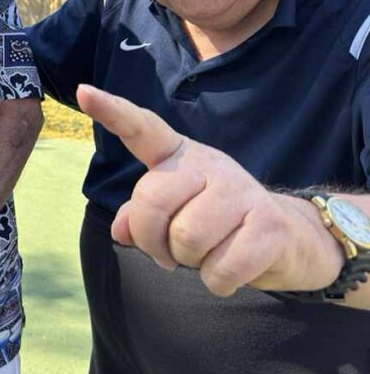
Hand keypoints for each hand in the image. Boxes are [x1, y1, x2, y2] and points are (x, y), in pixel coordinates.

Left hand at [77, 83, 343, 295]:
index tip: (83, 92)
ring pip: (187, 238)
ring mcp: (242, 191)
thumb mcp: (175, 215)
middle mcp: (209, 164)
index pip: (142, 128)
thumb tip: (121, 229)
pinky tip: (230, 270)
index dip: (112, 111)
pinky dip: (218, 281)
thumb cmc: (218, 225)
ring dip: (190, 262)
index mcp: (179, 157)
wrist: (291, 239)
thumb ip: (141, 218)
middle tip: (170, 253)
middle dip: (153, 241)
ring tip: (207, 255)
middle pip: (152, 201)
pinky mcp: (269, 225)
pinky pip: (221, 267)